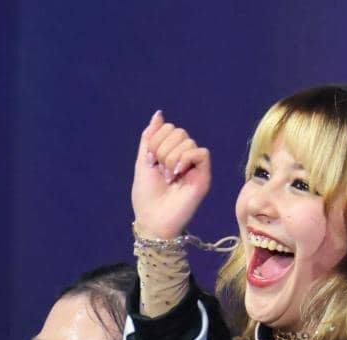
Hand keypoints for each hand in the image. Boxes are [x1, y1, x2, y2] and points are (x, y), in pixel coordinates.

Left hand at [132, 111, 211, 238]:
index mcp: (170, 152)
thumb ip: (149, 138)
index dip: (156, 140)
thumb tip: (158, 114)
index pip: (168, 128)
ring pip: (188, 141)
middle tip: (161, 170)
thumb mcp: (143, 162)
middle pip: (179, 131)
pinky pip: (201, 153)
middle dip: (163, 149)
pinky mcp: (203, 175)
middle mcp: (184, 156)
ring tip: (169, 177)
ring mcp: (195, 166)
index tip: (150, 161)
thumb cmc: (146, 196)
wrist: (153, 219)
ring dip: (171, 158)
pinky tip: (178, 173)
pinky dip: (186, 159)